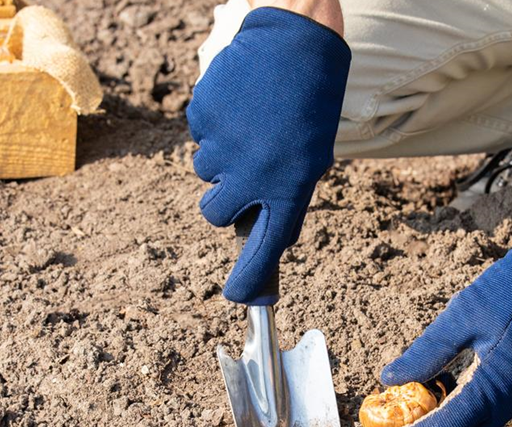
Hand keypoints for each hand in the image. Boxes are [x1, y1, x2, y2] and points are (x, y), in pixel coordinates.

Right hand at [187, 7, 350, 303]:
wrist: (295, 42)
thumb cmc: (310, 104)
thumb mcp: (312, 156)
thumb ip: (287, 196)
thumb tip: (265, 232)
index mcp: (290, 186)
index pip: (266, 246)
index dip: (250, 277)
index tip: (241, 299)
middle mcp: (254, 173)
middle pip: (216, 215)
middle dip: (225, 201)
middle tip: (242, 176)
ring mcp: (224, 145)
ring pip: (206, 174)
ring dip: (222, 160)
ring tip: (250, 128)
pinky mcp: (203, 117)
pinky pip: (199, 138)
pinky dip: (215, 129)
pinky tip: (239, 107)